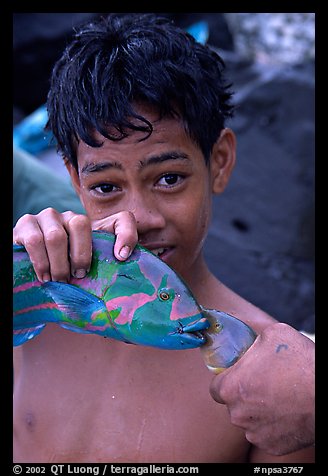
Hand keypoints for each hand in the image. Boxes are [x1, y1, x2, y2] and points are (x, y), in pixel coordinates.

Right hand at [13, 208, 137, 281]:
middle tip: (77, 277)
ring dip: (58, 264)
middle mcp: (70, 217)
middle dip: (80, 256)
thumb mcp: (87, 273)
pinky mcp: (26, 223)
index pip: (121, 219)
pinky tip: (43, 276)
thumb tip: (124, 277)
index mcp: (93, 228)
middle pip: (81, 223)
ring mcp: (47, 217)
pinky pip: (35, 240)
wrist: (27, 271)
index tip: (121, 257)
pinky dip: (41, 262)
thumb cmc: (62, 274)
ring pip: (56, 236)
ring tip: (57, 281)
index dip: (126, 234)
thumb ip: (104, 271)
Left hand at [209, 322, 314, 454]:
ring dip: (258, 409)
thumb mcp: (272, 333)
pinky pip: (264, 433)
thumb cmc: (300, 363)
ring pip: (249, 419)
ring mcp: (254, 433)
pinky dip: (272, 425)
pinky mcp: (271, 447)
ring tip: (278, 396)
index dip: (228, 379)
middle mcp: (238, 414)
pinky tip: (285, 411)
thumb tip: (245, 334)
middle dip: (244, 394)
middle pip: (233, 404)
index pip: (216, 387)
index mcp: (231, 388)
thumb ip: (251, 337)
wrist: (326, 395)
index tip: (240, 375)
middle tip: (264, 382)